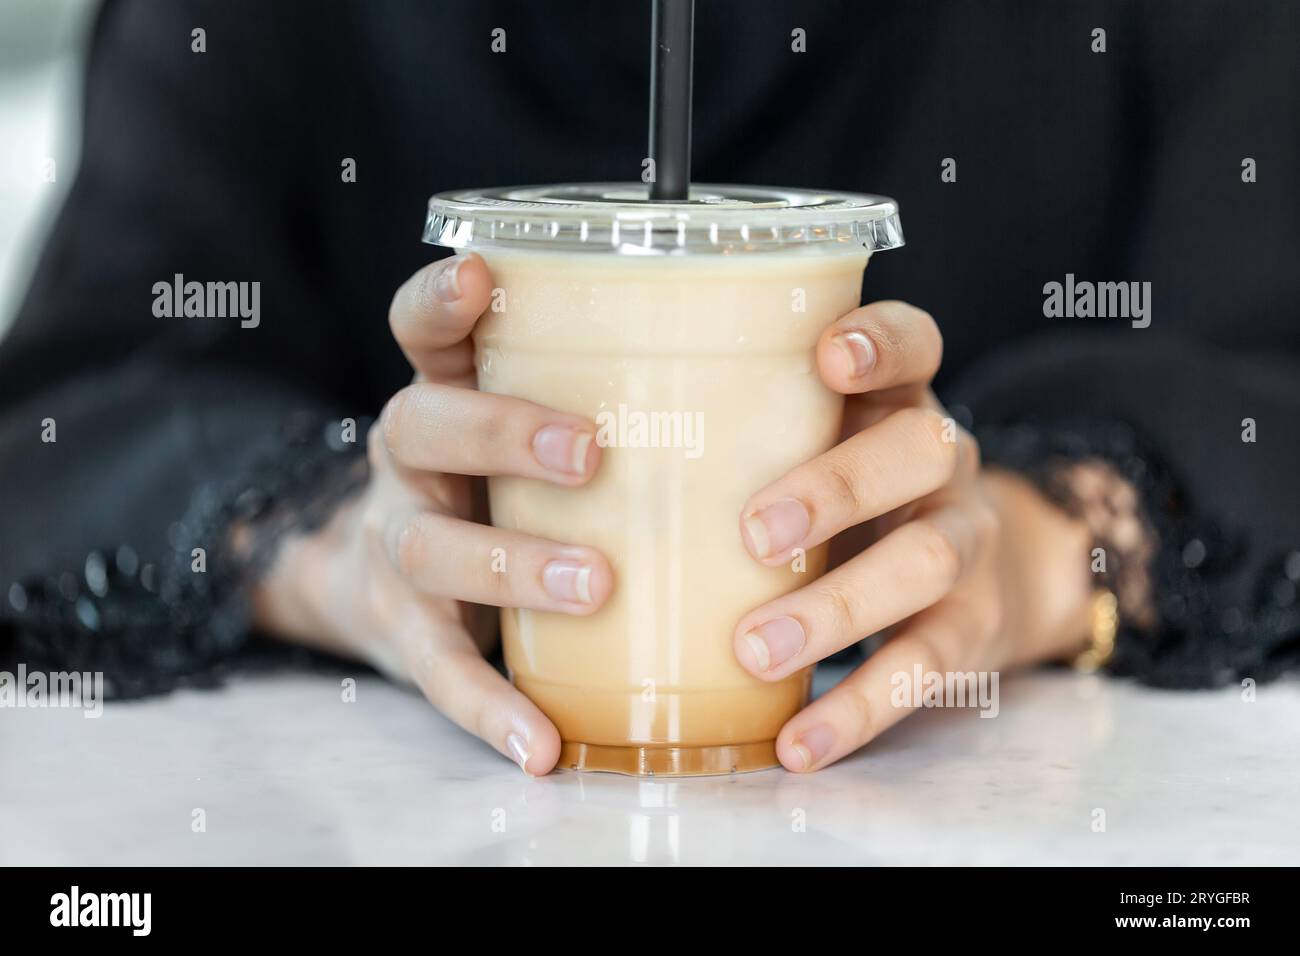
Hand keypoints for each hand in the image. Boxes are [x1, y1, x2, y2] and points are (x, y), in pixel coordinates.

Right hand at [252, 253, 613, 775]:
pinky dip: (490, 709)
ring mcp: (398, 545)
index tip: (481, 274)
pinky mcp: (403, 634)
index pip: (424, 330)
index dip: (440, 299)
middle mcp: (410, 459)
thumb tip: (801, 373)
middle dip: (501, 433)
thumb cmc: (502, 486)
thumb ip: (620, 397)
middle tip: (587, 453)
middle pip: (425, 427)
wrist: (375, 582)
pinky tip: (541, 746)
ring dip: (512, 564)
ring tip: (593, 583)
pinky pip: (440, 672)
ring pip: (432, 547)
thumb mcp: (531, 425)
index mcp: (447, 393)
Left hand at [732, 301, 1095, 771]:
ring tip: (753, 650)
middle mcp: (942, 462)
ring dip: (837, 608)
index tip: (828, 358)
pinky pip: (927, 668)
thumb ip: (738, 441)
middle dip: (838, 488)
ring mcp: (966, 542)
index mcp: (896, 402)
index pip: (915, 342)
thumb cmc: (845, 499)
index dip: (882, 342)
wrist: (979, 574)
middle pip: (920, 453)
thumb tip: (573, 469)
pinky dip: (861, 709)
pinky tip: (799, 744)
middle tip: (755, 534)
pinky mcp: (971, 628)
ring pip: (926, 561)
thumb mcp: (812, 451)